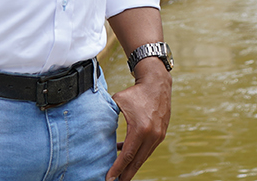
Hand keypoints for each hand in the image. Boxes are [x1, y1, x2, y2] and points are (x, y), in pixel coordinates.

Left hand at [106, 64, 171, 180]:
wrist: (157, 84)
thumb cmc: (135, 92)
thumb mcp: (118, 102)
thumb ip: (107, 115)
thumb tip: (95, 125)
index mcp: (140, 129)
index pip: (127, 155)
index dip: (117, 168)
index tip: (109, 178)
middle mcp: (152, 135)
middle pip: (137, 162)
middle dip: (125, 174)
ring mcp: (159, 136)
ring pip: (143, 157)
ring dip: (132, 166)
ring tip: (121, 174)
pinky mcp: (161, 134)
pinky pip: (148, 149)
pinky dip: (138, 155)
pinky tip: (127, 155)